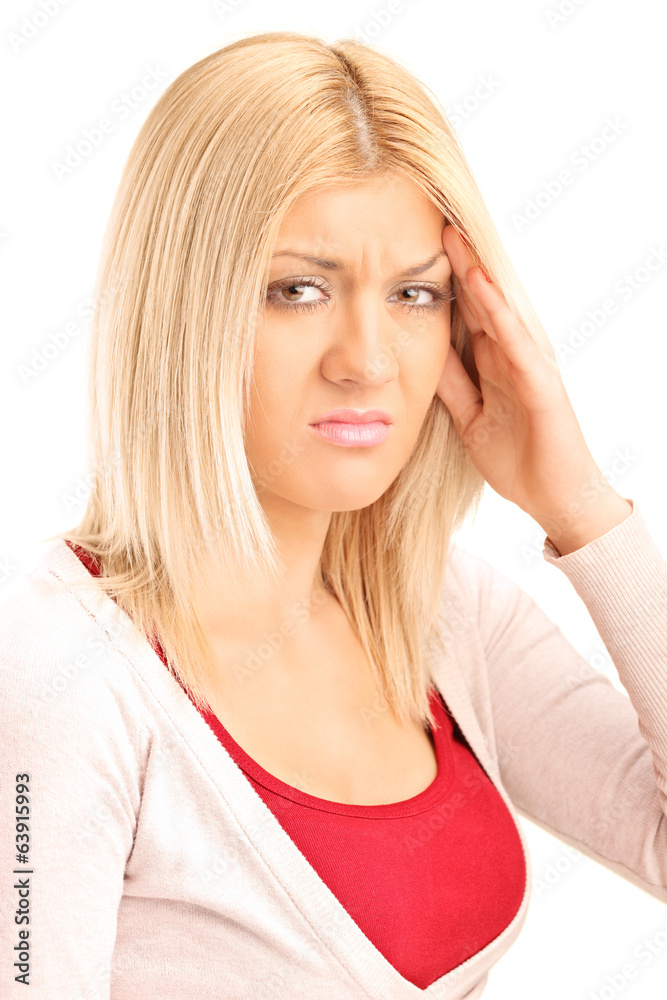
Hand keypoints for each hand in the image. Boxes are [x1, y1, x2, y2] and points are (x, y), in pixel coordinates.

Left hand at [436, 224, 628, 548]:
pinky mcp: (541, 382)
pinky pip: (514, 339)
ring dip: (477, 271)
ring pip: (499, 309)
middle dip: (459, 261)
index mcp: (495, 363)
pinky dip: (496, 311)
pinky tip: (479, 284)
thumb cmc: (519, 459)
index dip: (443, 282)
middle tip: (432, 220)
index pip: (467, 313)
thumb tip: (425, 358)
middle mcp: (512, 355)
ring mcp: (529, 365)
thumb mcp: (471, 418)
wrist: (555, 499)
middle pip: (482, 299)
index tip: (413, 251)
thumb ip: (454, 385)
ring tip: (452, 235)